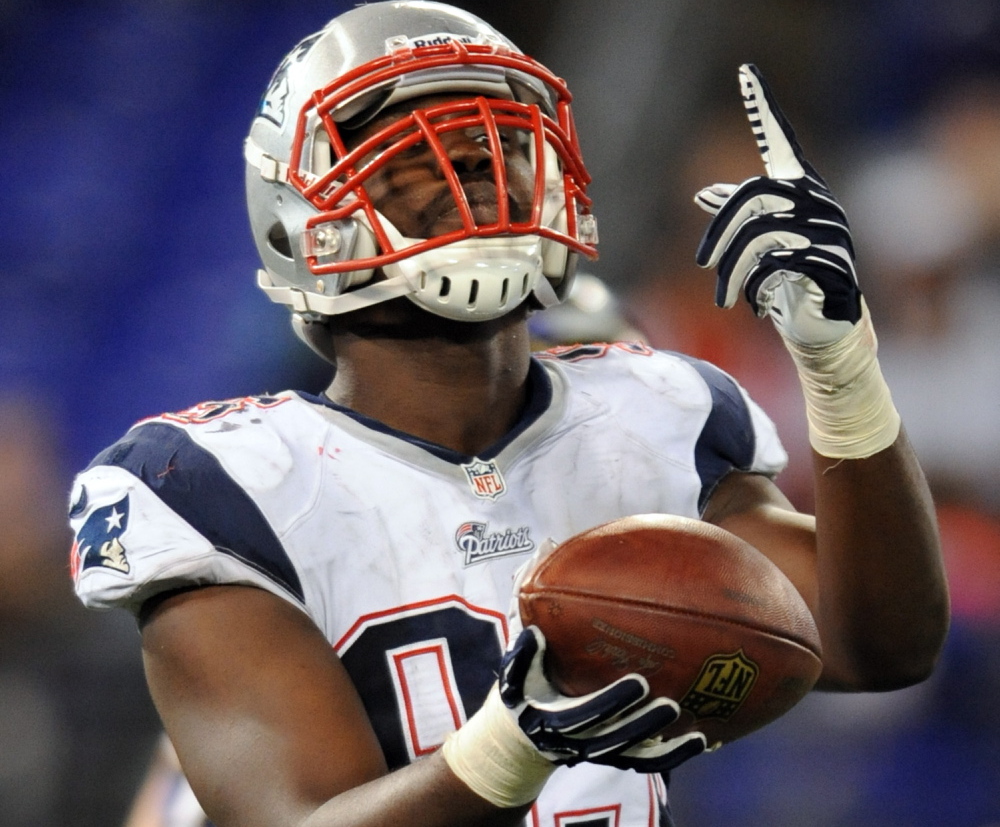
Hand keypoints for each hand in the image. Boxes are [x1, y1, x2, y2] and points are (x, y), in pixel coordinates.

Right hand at [499, 627, 706, 771]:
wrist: (526, 734)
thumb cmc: (526, 691)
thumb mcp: (516, 673)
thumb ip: (522, 653)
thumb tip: (535, 630)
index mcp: (556, 720)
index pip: (587, 715)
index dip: (614, 702)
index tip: (640, 682)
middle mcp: (580, 743)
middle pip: (617, 740)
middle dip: (646, 725)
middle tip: (672, 705)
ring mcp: (602, 753)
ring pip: (637, 758)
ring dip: (669, 750)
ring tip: (699, 736)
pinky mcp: (618, 757)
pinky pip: (649, 762)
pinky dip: (677, 755)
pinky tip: (706, 741)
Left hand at [694, 63, 860, 346]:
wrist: (822, 322)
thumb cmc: (787, 278)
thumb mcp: (758, 245)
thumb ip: (737, 217)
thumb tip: (702, 193)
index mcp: (797, 189)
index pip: (779, 141)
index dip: (763, 109)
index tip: (746, 73)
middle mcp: (817, 200)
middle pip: (752, 198)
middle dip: (721, 235)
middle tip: (704, 266)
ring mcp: (830, 230)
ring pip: (761, 235)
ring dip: (732, 271)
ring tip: (724, 295)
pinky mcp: (833, 264)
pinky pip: (780, 263)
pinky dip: (755, 286)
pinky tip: (753, 303)